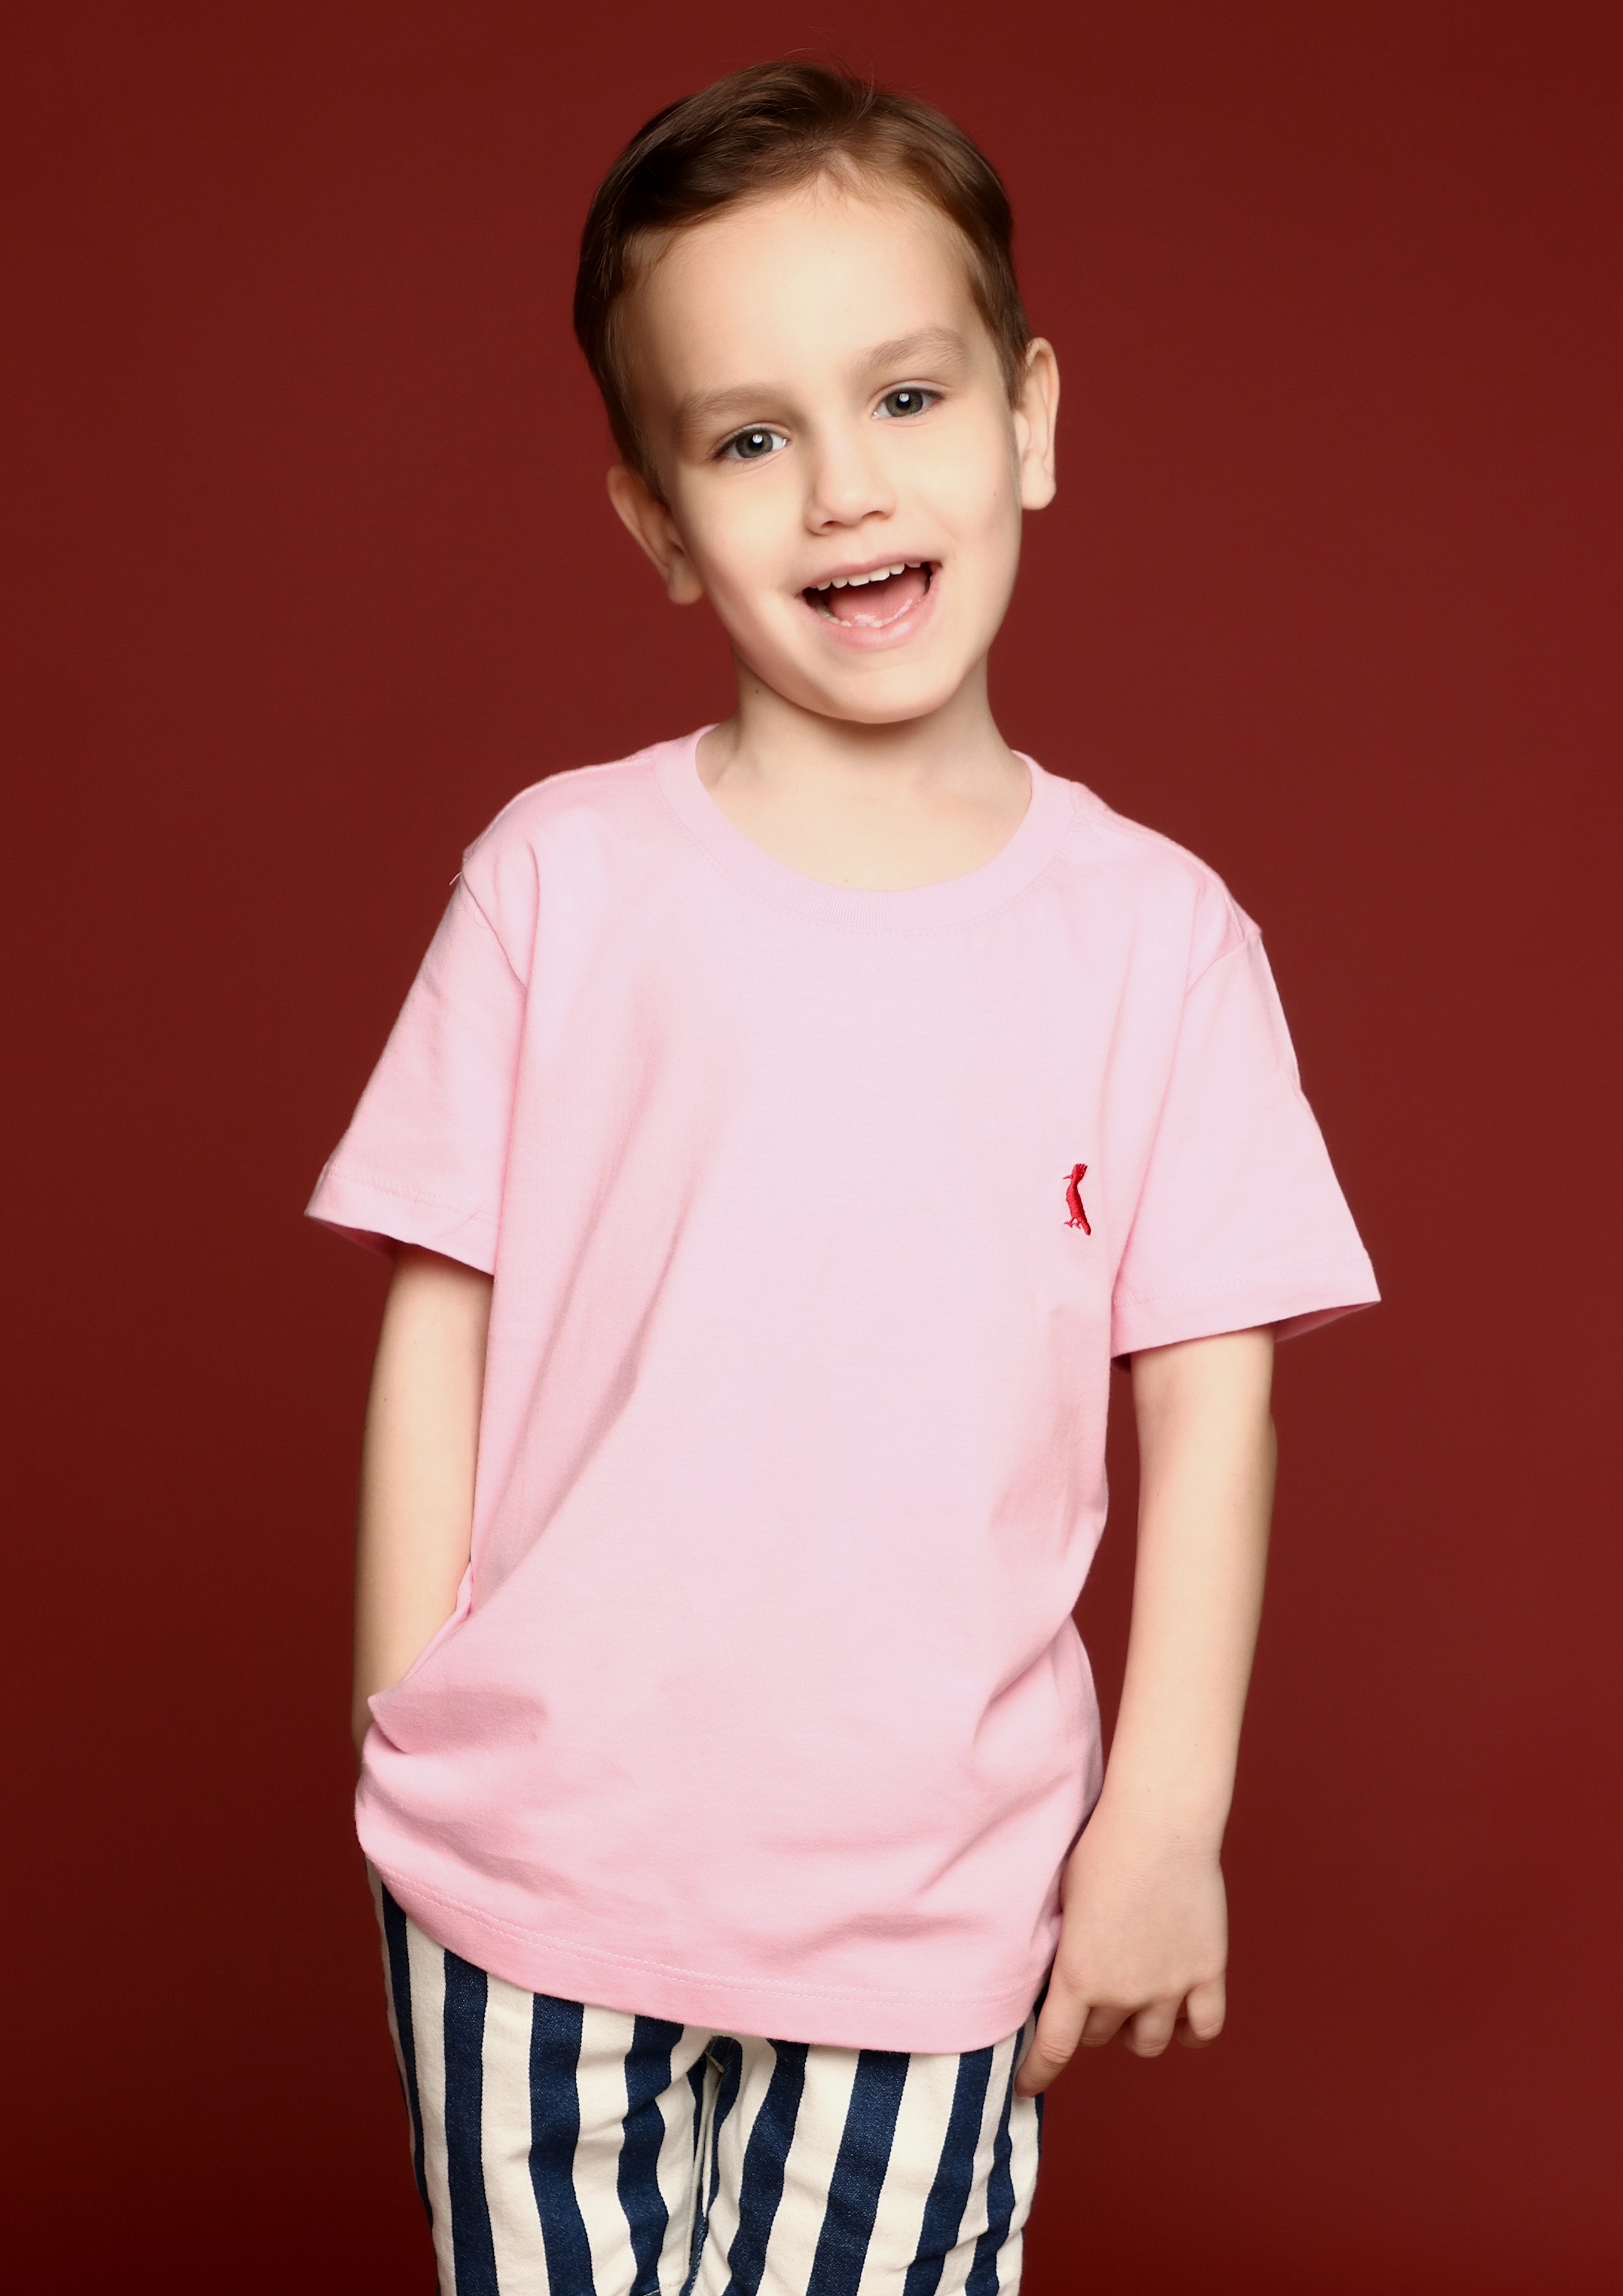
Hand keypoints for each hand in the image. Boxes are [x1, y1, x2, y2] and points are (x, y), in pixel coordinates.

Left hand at [1015, 1802, 1228, 2095]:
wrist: (1159, 1824)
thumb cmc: (1100, 1849)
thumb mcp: (1062, 1903)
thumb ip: (1063, 1951)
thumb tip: (1057, 1981)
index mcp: (1079, 1977)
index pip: (1053, 2049)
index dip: (1038, 2074)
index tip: (1026, 2088)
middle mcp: (1124, 1994)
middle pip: (1101, 2036)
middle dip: (1092, 2021)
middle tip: (1093, 1990)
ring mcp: (1170, 1988)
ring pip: (1148, 2041)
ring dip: (1136, 2029)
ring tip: (1133, 1999)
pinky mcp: (1207, 1973)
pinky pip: (1203, 2029)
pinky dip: (1190, 2030)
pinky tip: (1179, 2015)